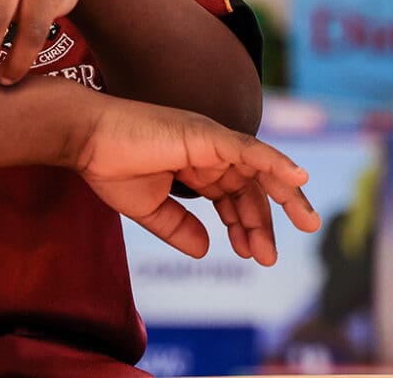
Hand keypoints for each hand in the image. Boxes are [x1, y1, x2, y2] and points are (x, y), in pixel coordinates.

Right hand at [71, 93, 321, 265]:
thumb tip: (205, 250)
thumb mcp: (149, 208)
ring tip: (307, 222)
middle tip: (276, 255)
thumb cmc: (110, 166)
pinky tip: (298, 180)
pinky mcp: (206, 135)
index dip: (245, 226)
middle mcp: (210, 150)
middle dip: (268, 219)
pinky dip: (276, 163)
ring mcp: (211, 140)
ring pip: (260, 168)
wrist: (85, 139)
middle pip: (252, 185)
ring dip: (285, 196)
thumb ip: (179, 227)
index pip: (234, 196)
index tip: (254, 256)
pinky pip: (250, 150)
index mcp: (197, 165)